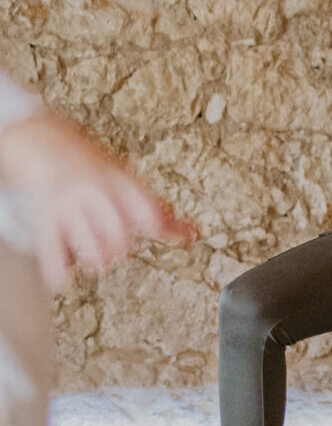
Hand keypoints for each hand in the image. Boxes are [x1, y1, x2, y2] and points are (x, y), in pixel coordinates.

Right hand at [0, 112, 194, 289]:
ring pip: (89, 241)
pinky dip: (58, 268)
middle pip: (116, 229)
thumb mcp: (128, 182)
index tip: (159, 233)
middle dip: (121, 247)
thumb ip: (158, 212)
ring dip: (97, 259)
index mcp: (121, 181)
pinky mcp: (48, 216)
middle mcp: (97, 191)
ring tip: (99, 262)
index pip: (144, 204)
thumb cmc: (95, 169)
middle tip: (120, 252)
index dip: (154, 222)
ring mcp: (71, 203)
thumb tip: (194, 234)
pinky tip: (64, 281)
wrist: (44, 144)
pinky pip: (52, 246)